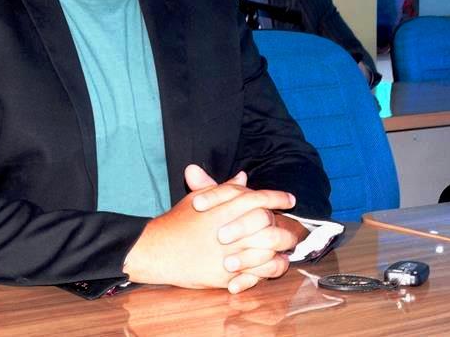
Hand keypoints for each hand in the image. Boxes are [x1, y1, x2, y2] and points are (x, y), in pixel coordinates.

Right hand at [122, 165, 295, 291]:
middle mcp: (229, 228)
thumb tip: (243, 177)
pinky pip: (258, 272)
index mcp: (224, 206)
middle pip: (268, 223)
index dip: (277, 197)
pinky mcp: (227, 273)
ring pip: (268, 250)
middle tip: (292, 227)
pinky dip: (269, 269)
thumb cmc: (177, 222)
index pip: (259, 198)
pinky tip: (273, 264)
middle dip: (284, 225)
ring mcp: (229, 251)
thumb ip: (223, 188)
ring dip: (280, 248)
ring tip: (285, 248)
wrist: (158, 249)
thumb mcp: (199, 198)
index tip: (290, 199)